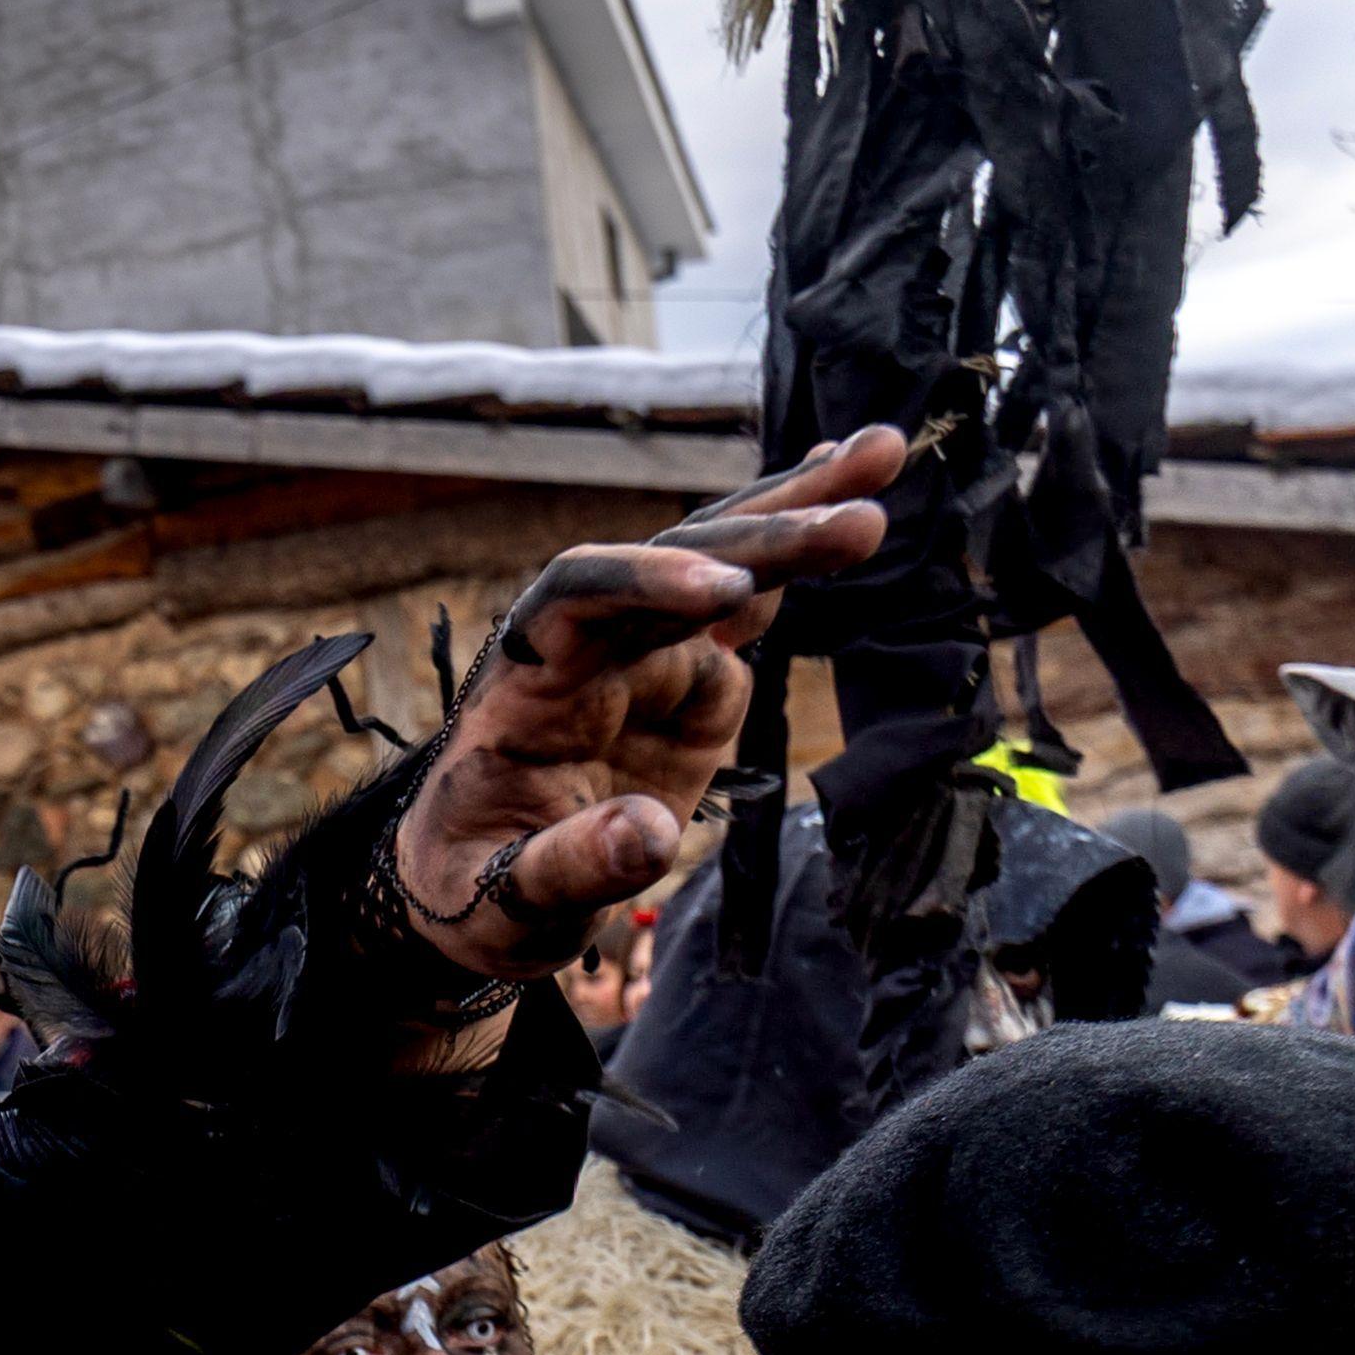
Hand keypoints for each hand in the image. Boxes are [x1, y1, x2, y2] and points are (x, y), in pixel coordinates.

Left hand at [392, 429, 903, 975]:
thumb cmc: (474, 891)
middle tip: (857, 519)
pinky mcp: (689, 687)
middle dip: (762, 539)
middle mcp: (585, 648)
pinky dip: (793, 559)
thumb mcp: (503, 901)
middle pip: (672, 565)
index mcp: (525, 680)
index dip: (648, 584)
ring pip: (720, 568)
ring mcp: (643, 660)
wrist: (480, 895)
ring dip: (794, 519)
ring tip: (881, 453)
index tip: (728, 595)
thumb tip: (651, 835)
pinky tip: (849, 502)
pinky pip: (745, 612)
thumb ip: (568, 867)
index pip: (576, 597)